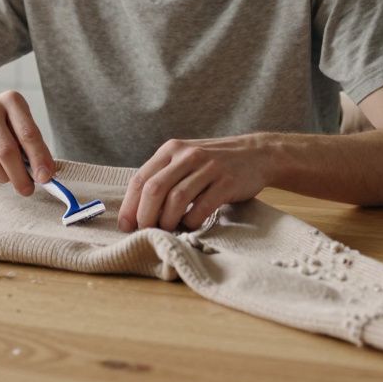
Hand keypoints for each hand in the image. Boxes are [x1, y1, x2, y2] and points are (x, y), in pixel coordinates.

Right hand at [0, 90, 53, 195]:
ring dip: (3, 177)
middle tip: (27, 190)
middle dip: (20, 176)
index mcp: (11, 100)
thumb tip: (44, 174)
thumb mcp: (17, 120)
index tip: (45, 177)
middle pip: (7, 151)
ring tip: (8, 176)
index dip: (39, 158)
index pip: (28, 134)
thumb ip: (32, 143)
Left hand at [117, 134, 272, 232]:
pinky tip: (191, 224)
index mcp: (171, 150)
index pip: (140, 179)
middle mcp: (187, 155)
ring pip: (176, 199)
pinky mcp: (227, 182)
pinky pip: (202, 207)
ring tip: (168, 229)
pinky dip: (192, 221)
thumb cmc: (213, 163)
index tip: (126, 226)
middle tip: (145, 231)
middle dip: (145, 216)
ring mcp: (208, 167)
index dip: (130, 206)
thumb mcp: (185, 160)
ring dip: (168, 221)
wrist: (257, 154)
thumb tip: (137, 211)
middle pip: (154, 189)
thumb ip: (164, 177)